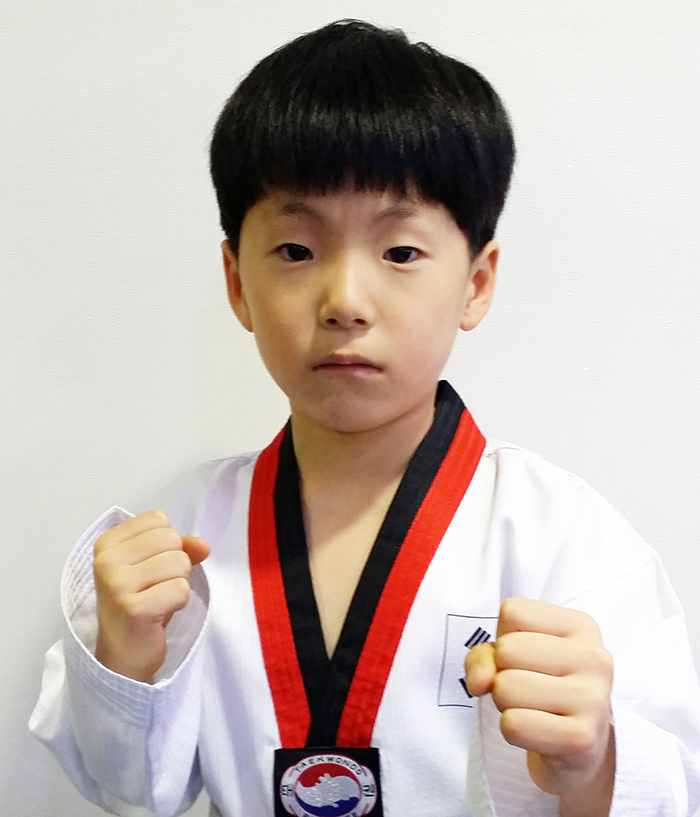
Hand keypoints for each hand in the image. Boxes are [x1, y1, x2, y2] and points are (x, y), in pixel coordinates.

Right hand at [93, 510, 209, 681]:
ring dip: (178, 583)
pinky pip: (181, 589)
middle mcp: (106, 562)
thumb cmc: (140, 604)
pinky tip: (159, 614)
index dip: (167, 543)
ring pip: (180, 562)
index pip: (158, 519)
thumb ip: (180, 547)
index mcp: (107, 544)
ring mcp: (116, 586)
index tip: (150, 567)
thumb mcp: (156, 567)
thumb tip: (202, 545)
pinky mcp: (133, 610)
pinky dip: (179, 602)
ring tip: (157, 600)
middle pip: (171, 539)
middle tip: (156, 587)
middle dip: (176, 564)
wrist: (123, 655)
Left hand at [464, 598, 614, 815]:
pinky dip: (512, 730)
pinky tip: (537, 734)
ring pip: (505, 687)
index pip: (512, 612)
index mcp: (580, 625)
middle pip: (506, 650)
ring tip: (533, 710)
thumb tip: (479, 682)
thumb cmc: (539, 688)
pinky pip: (512, 724)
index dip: (504, 639)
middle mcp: (594, 656)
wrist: (576, 750)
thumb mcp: (509, 657)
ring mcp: (593, 698)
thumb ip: (483, 656)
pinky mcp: (582, 738)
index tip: (528, 659)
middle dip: (502, 674)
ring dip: (506, 704)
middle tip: (529, 691)